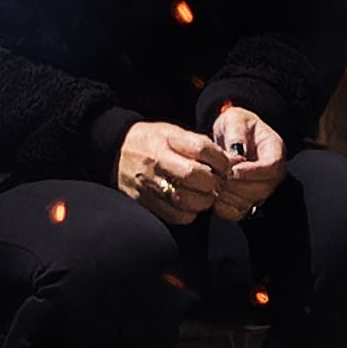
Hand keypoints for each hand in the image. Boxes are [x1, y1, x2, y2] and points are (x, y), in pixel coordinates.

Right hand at [116, 121, 234, 225]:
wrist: (113, 149)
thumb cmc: (151, 140)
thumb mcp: (173, 132)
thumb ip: (200, 145)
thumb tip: (233, 161)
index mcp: (166, 140)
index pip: (201, 149)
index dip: (220, 160)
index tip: (225, 166)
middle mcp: (156, 161)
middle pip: (194, 176)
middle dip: (214, 183)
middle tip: (218, 184)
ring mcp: (148, 183)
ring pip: (186, 200)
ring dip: (204, 201)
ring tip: (206, 196)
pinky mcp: (144, 201)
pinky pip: (175, 215)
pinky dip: (189, 214)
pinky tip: (190, 206)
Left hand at [206, 105, 286, 214]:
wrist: (230, 136)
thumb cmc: (235, 126)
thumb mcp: (235, 119)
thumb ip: (236, 132)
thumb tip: (236, 150)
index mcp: (275, 150)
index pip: (272, 167)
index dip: (253, 172)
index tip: (233, 171)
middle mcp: (273, 173)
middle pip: (264, 188)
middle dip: (239, 185)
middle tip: (218, 178)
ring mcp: (262, 188)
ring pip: (252, 201)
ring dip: (231, 196)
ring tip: (214, 184)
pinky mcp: (248, 200)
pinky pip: (239, 212)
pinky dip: (225, 208)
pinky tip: (213, 196)